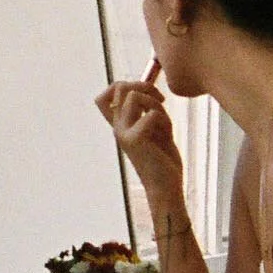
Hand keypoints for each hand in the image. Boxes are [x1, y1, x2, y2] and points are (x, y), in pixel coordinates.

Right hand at [96, 61, 187, 208]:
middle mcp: (118, 128)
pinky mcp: (135, 140)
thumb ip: (150, 111)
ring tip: (165, 122)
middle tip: (160, 101)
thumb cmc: (163, 159)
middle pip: (120, 87)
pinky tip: (168, 135)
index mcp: (120, 126)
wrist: (165, 186)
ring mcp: (124, 133)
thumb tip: (152, 89)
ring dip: (155, 103)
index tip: (143, 94)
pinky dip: (165, 120)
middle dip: (144, 86)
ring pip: (134, 96)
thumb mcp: (156, 130)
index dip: (121, 85)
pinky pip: (151, 114)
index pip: (103, 97)